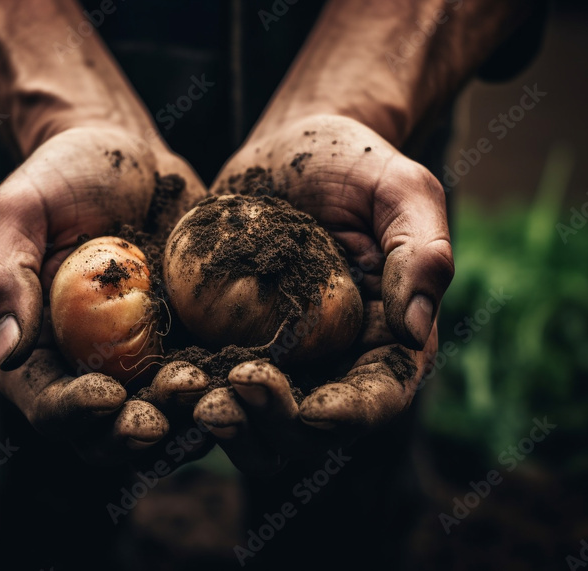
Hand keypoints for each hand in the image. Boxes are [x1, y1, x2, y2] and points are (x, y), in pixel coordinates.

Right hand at [0, 125, 207, 463]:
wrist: (130, 154)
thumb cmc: (62, 174)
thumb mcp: (18, 210)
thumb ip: (3, 277)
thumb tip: (6, 354)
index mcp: (36, 350)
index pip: (46, 405)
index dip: (74, 412)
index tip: (107, 395)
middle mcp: (87, 370)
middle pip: (105, 435)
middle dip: (133, 436)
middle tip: (162, 419)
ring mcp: (142, 363)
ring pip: (164, 421)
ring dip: (187, 423)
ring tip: (211, 401)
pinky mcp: (190, 345)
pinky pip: (211, 384)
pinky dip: (228, 392)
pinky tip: (251, 379)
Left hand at [196, 114, 450, 472]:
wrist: (287, 146)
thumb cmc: (357, 163)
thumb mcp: (403, 190)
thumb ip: (422, 252)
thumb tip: (413, 328)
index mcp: (386, 340)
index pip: (380, 396)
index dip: (352, 415)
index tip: (317, 412)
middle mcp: (331, 363)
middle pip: (311, 428)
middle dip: (277, 422)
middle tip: (241, 388)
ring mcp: (276, 359)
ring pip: (254, 423)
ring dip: (227, 422)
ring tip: (195, 393)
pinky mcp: (226, 342)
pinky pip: (206, 385)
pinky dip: (186, 393)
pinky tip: (165, 376)